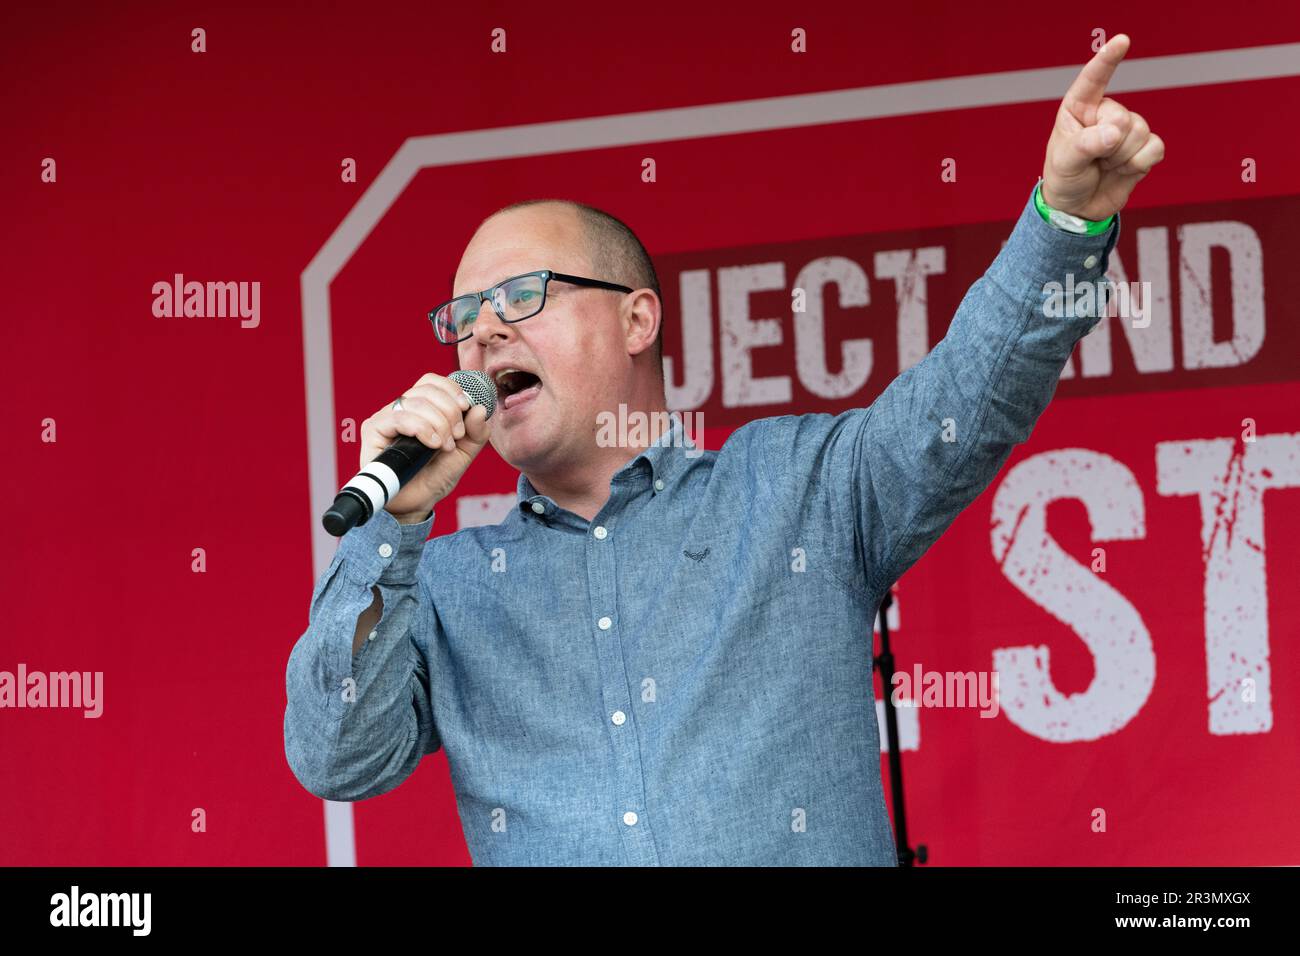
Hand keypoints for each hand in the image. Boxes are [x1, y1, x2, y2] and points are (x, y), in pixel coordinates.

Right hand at [358, 372, 493, 518]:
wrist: (416, 503)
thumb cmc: (435, 476)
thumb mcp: (465, 453)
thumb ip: (476, 432)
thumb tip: (478, 409)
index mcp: (420, 408)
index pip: (432, 382)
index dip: (452, 390)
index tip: (466, 407)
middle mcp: (401, 409)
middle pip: (427, 390)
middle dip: (450, 411)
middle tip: (457, 436)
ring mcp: (386, 418)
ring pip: (416, 403)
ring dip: (439, 423)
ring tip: (445, 446)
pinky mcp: (374, 430)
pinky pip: (399, 418)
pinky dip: (422, 428)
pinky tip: (433, 444)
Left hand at [1041, 34, 1164, 221]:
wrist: (1078, 208)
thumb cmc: (1064, 179)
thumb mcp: (1065, 162)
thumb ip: (1085, 145)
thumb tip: (1114, 133)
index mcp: (1079, 109)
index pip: (1094, 79)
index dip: (1108, 60)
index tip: (1122, 41)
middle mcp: (1105, 114)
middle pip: (1123, 118)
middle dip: (1110, 145)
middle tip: (1094, 160)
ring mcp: (1126, 130)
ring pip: (1141, 132)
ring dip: (1122, 157)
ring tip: (1105, 166)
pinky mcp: (1143, 148)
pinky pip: (1155, 148)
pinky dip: (1140, 163)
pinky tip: (1124, 171)